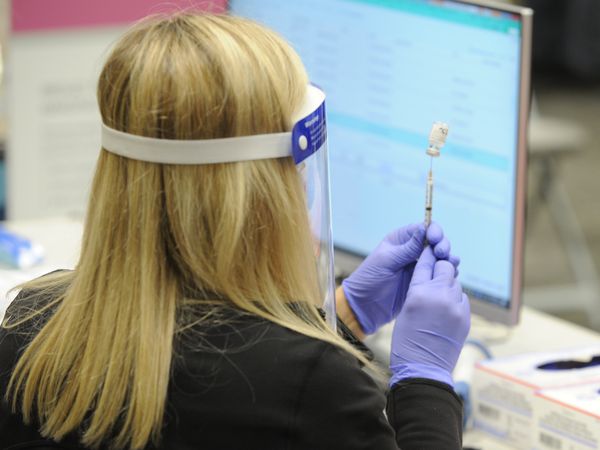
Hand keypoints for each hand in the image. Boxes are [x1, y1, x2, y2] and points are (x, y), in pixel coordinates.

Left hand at [342, 222, 457, 334]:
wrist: (365, 306)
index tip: (435, 239)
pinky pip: (439, 274)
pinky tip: (452, 274)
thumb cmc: (369, 280)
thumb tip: (423, 229)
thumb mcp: (387, 261)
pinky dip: (448, 272)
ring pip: (440, 258)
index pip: (422, 229)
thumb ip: (407, 248)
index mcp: (400, 240)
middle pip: (435, 242)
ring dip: (448, 258)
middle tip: (442, 254)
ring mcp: (419, 266)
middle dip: (442, 245)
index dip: (433, 231)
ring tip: (452, 263)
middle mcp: (412, 251)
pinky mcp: (424, 282)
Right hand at [389, 246, 469, 386]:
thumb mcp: (405, 310)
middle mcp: (440, 296)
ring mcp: (456, 307)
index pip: (425, 264)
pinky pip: (462, 299)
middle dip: (440, 268)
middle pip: (446, 267)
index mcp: (419, 293)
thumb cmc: (406, 342)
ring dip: (448, 285)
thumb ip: (418, 290)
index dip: (426, 255)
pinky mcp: (465, 318)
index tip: (429, 248)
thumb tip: (430, 280)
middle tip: (435, 272)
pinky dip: (455, 300)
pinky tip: (446, 309)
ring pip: (455, 283)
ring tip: (439, 295)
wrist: (423, 368)